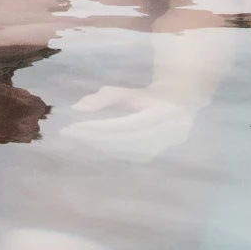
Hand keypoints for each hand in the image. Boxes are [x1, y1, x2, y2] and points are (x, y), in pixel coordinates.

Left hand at [57, 86, 193, 161]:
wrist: (180, 105)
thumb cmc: (151, 96)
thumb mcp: (130, 93)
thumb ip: (106, 98)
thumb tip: (77, 108)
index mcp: (161, 114)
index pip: (124, 125)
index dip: (99, 127)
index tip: (75, 126)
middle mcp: (164, 133)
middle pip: (122, 140)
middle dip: (93, 137)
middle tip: (69, 132)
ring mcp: (161, 147)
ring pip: (123, 150)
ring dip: (99, 145)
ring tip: (78, 136)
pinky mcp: (154, 156)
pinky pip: (127, 156)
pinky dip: (108, 150)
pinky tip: (94, 143)